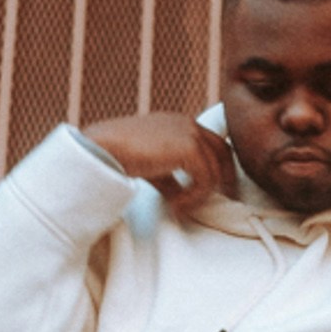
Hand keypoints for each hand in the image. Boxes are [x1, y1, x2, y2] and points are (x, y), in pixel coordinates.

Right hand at [84, 112, 237, 217]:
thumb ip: (171, 179)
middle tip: (224, 201)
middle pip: (223, 152)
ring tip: (180, 207)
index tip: (219, 191)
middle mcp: (188, 124)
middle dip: (227, 178)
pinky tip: (175, 204)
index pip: (212, 144)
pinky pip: (205, 178)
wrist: (103, 148)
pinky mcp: (188, 147)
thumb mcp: (152, 168)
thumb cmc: (120, 157)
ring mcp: (190, 132)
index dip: (219, 168)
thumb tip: (181, 197)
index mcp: (180, 124)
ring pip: (215, 169)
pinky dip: (194, 196)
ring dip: (201, 194)